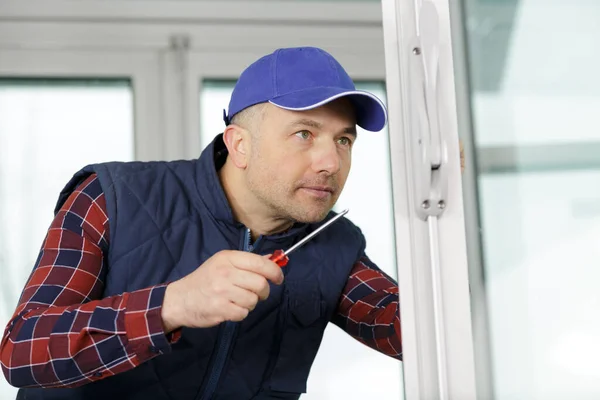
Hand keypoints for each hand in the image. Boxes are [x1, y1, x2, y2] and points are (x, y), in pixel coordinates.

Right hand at [161, 250, 282, 331]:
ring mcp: (222, 291)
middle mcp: (225, 272)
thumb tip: (273, 259)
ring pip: (253, 300)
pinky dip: (241, 313)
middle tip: (256, 293)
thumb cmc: (205, 280)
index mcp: (228, 258)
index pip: (260, 263)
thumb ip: (249, 262)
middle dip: (263, 291)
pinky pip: (243, 313)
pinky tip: (230, 308)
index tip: (278, 278)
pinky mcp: (220, 308)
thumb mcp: (223, 264)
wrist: (180, 299)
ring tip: (238, 301)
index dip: (275, 271)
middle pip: (260, 283)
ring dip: (251, 303)